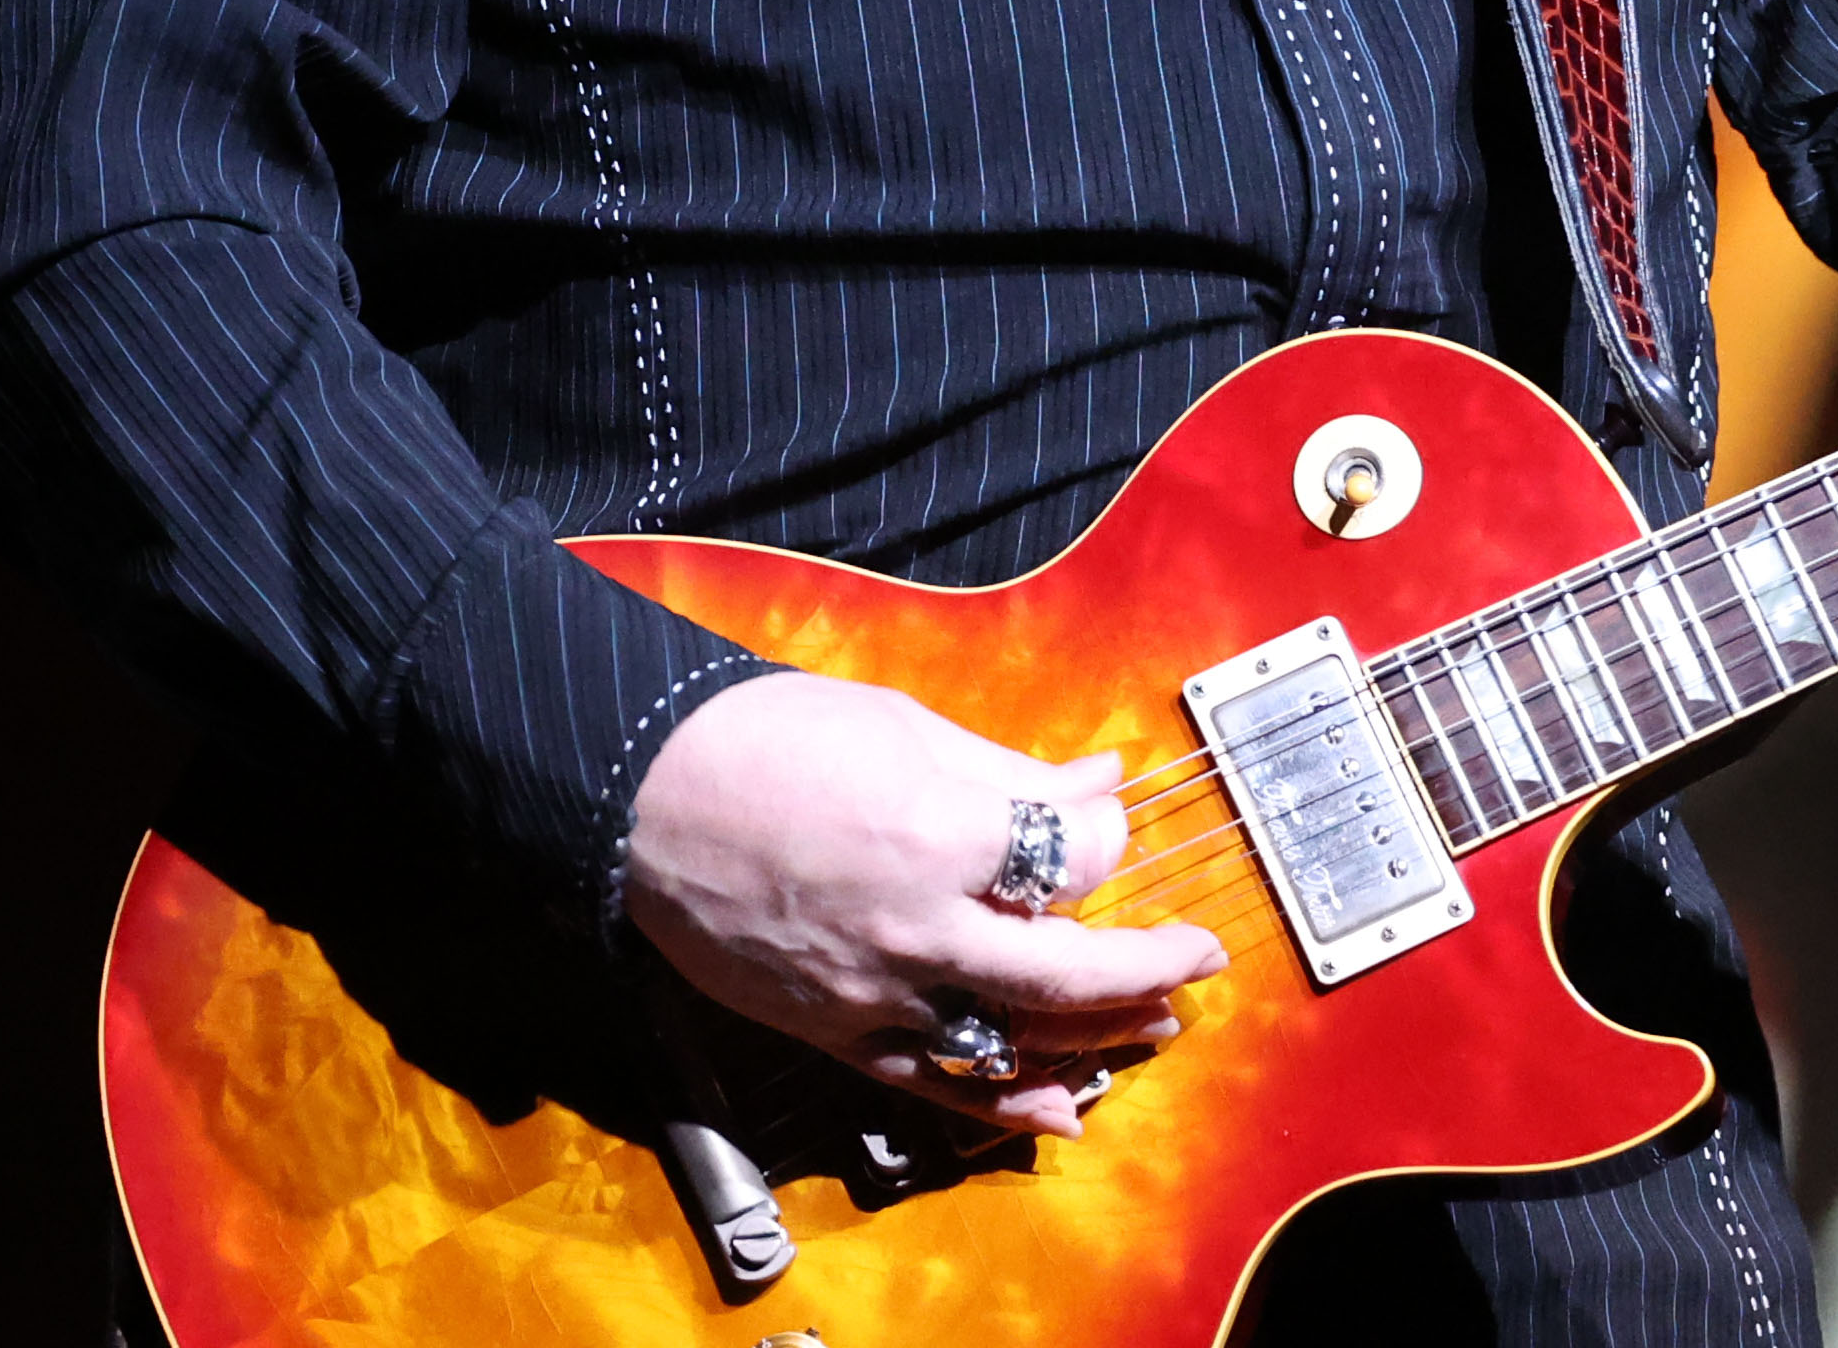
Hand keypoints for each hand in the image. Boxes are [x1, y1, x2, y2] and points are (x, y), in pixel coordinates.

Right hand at [621, 669, 1228, 1140]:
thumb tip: (1101, 781)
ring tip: (1154, 1026)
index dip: (1109, 841)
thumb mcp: (905, 727)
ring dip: (1097, 1038)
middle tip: (1198, 958)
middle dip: (1148, 965)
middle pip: (1068, 968)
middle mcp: (918, 929)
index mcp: (940, 836)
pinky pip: (938, 1083)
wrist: (639, 795)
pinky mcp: (837, 1032)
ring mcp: (876, 992)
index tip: (1110, 823)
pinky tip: (1062, 1109)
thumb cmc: (764, 741)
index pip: (1072, 858)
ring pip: (1015, 1037)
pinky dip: (1005, 1102)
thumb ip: (1013, 771)